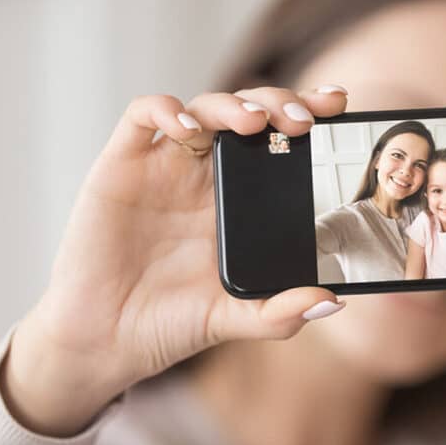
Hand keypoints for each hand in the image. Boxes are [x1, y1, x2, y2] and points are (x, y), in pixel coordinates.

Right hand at [1, 85, 348, 436]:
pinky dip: (166, 110)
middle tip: (302, 122)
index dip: (307, 113)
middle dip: (279, 103)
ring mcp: (165, 166)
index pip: (279, 139)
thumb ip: (281, 313)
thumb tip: (331, 301)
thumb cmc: (170, 322)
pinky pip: (142, 116)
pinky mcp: (121, 166)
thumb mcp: (235, 319)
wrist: (108, 341)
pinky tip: (189, 130)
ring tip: (255, 123)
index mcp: (241, 198)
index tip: (338, 106)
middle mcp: (206, 174)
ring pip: (203, 107)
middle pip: (247, 112)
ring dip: (232, 105)